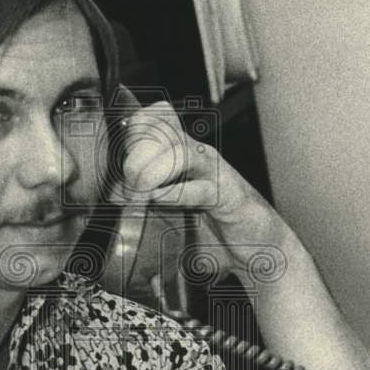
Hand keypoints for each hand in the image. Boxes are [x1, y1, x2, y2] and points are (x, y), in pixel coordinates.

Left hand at [118, 90, 290, 278]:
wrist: (257, 246)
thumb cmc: (214, 225)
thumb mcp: (173, 208)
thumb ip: (146, 198)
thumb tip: (114, 194)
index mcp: (183, 154)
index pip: (153, 122)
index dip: (130, 134)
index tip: (113, 162)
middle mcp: (198, 156)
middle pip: (161, 133)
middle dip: (135, 155)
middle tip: (120, 185)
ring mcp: (214, 173)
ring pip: (179, 154)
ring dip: (151, 173)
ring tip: (137, 194)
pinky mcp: (228, 196)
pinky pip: (199, 188)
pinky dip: (175, 193)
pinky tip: (158, 200)